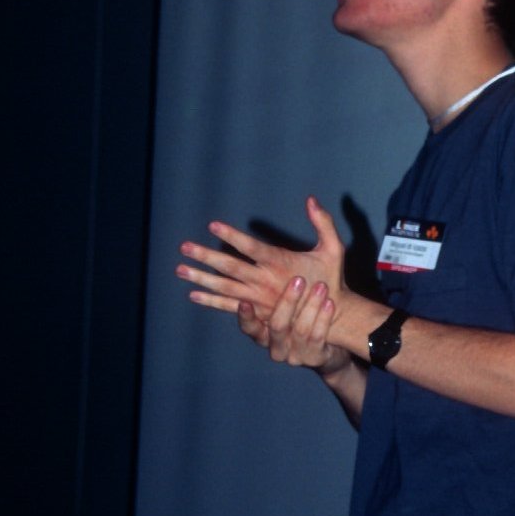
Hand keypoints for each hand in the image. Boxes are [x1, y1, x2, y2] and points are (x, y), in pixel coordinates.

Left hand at [177, 195, 348, 323]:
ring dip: (201, 279)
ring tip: (181, 270)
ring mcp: (258, 299)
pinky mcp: (257, 313)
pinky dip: (211, 301)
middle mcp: (265, 281)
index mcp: (280, 263)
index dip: (231, 236)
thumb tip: (310, 199)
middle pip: (230, 268)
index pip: (250, 247)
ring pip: (224, 288)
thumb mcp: (333, 248)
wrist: (331, 316)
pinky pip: (229, 307)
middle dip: (206, 256)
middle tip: (185, 247)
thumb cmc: (330, 279)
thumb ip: (323, 222)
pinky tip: (193, 295)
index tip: (213, 225)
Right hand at [239, 274, 351, 374]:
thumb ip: (270, 282)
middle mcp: (276, 345)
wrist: (334, 342)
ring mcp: (296, 354)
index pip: (249, 326)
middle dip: (288, 302)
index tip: (245, 301)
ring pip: (300, 331)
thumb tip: (256, 254)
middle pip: (276, 327)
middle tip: (298, 280)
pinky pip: (318, 337)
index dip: (245, 316)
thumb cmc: (304, 313)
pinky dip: (324, 318)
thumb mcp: (286, 301)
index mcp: (265, 331)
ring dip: (311, 306)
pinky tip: (330, 303)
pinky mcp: (315, 357)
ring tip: (321, 286)